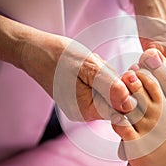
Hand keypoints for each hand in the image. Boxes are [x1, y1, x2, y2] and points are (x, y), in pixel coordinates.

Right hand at [20, 32, 135, 120]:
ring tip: (89, 65)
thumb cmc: (59, 56)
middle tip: (99, 66)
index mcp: (87, 111)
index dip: (128, 89)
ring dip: (105, 75)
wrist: (35, 51)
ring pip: (109, 91)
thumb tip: (129, 104)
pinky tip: (87, 67)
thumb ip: (110, 87)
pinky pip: (100, 87)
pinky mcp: (81, 97)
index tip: (125, 73)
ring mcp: (82, 106)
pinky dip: (99, 75)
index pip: (122, 108)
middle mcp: (85, 114)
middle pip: (117, 99)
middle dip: (114, 79)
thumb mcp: (89, 68)